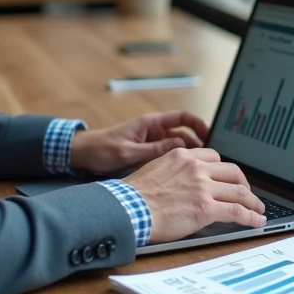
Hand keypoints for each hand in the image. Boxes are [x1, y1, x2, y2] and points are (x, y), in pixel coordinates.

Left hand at [70, 110, 208, 174]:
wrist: (81, 155)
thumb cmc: (101, 149)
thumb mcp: (129, 152)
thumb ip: (154, 150)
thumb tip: (181, 147)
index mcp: (150, 123)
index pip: (183, 117)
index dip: (199, 124)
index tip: (211, 136)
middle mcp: (153, 130)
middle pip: (184, 133)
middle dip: (198, 144)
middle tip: (211, 161)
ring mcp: (151, 142)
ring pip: (178, 146)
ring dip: (189, 156)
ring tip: (201, 170)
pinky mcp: (147, 153)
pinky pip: (168, 155)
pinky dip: (177, 163)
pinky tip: (184, 175)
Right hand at [124, 148, 266, 242]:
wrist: (128, 209)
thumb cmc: (134, 196)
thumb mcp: (155, 169)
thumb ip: (174, 170)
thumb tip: (182, 182)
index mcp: (183, 156)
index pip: (214, 157)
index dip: (225, 171)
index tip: (229, 179)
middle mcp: (196, 168)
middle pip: (232, 172)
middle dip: (243, 184)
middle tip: (247, 194)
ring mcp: (203, 187)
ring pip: (239, 191)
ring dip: (252, 201)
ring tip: (258, 209)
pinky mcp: (206, 208)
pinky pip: (236, 211)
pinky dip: (251, 216)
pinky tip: (256, 221)